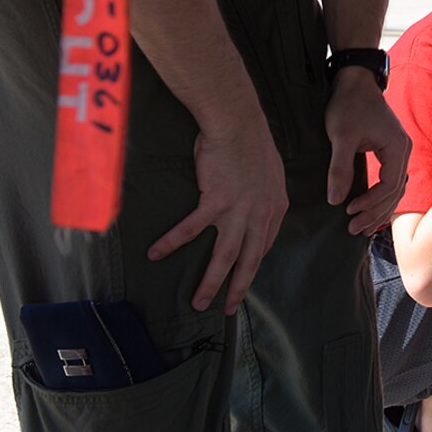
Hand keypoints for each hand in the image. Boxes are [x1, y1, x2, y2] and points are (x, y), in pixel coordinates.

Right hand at [147, 108, 288, 312]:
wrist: (238, 123)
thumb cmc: (250, 141)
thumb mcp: (268, 172)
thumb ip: (262, 192)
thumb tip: (252, 201)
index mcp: (275, 206)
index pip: (265, 244)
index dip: (253, 263)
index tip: (243, 278)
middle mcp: (261, 213)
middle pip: (248, 259)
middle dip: (237, 288)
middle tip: (228, 309)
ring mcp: (239, 210)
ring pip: (224, 255)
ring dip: (210, 281)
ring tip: (198, 301)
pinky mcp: (216, 201)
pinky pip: (190, 229)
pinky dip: (172, 242)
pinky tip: (156, 254)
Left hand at [326, 69, 412, 234]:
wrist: (354, 81)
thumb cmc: (349, 105)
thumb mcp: (341, 136)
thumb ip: (340, 169)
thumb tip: (335, 200)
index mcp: (397, 148)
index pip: (390, 185)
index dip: (371, 202)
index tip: (349, 211)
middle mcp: (403, 151)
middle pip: (396, 192)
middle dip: (375, 213)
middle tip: (353, 230)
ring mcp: (398, 151)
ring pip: (395, 189)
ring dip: (379, 209)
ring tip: (361, 227)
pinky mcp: (389, 150)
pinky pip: (390, 180)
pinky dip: (380, 197)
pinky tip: (367, 208)